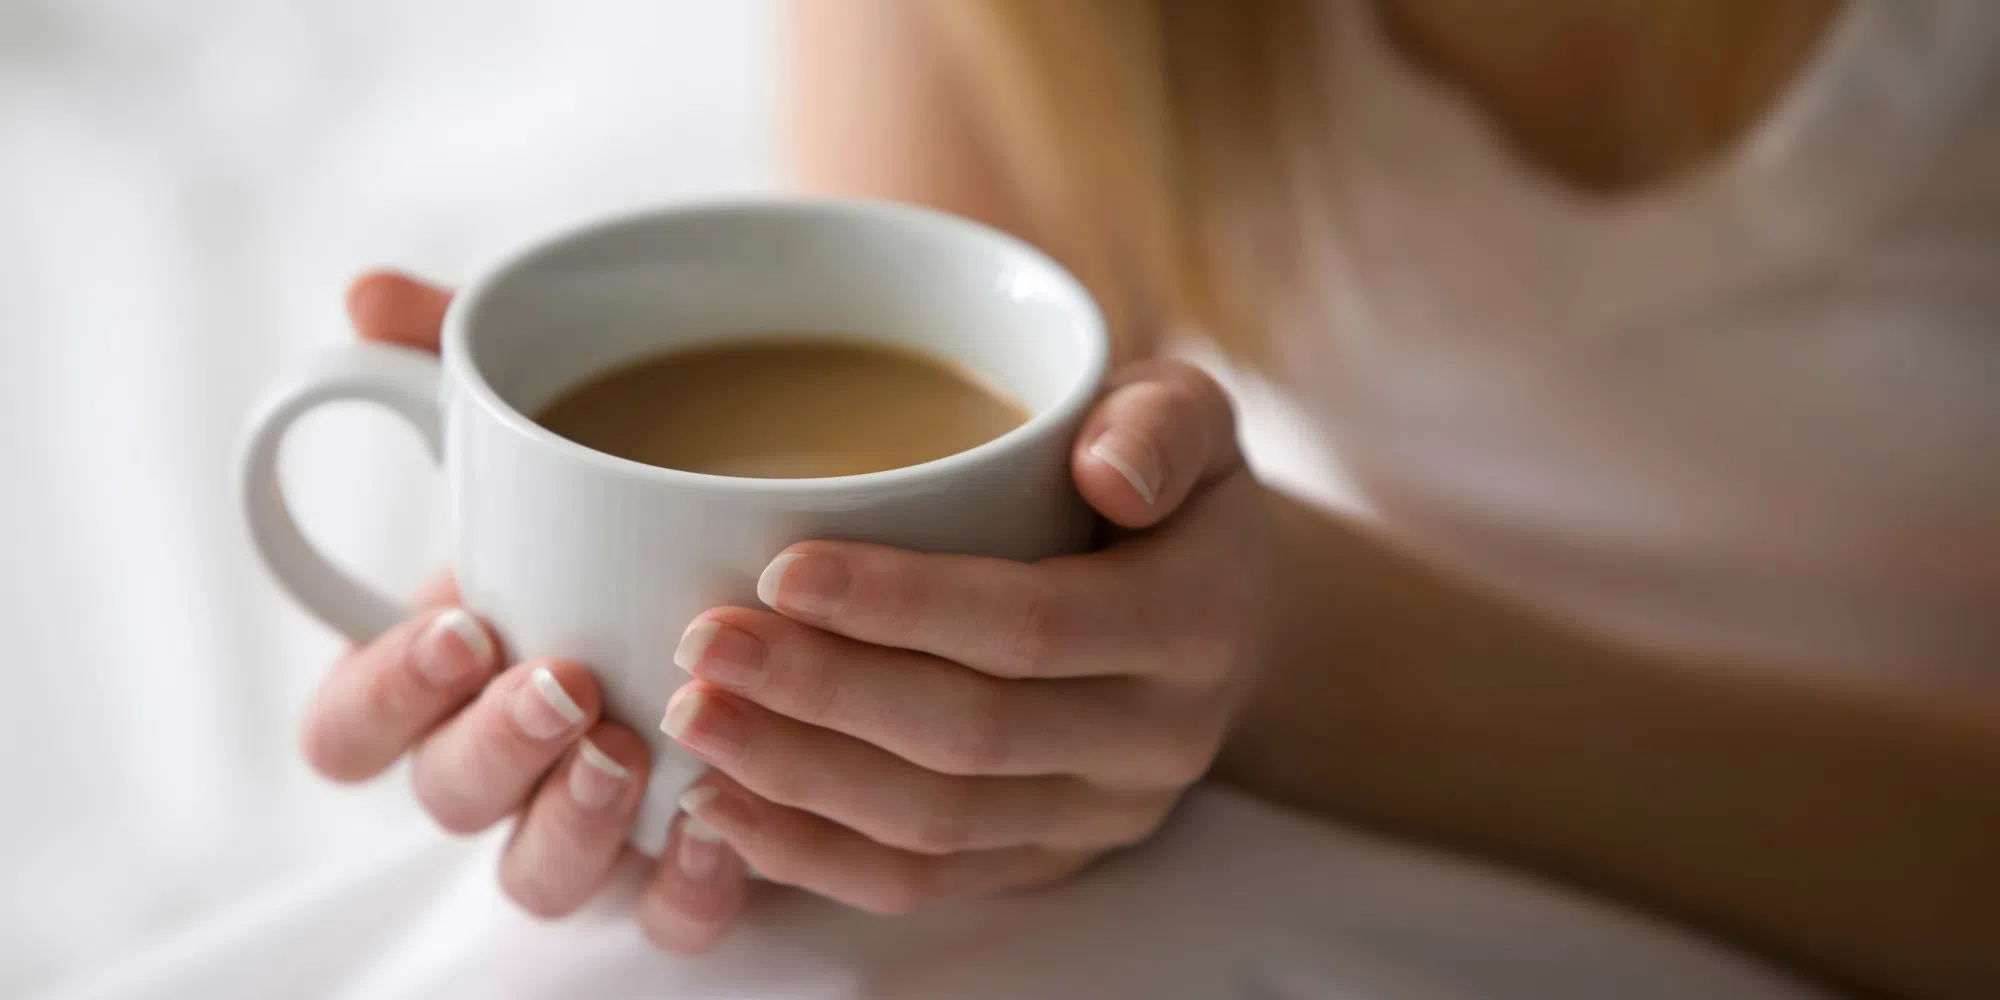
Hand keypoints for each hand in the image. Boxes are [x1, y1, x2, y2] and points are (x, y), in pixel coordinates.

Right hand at [297, 273, 739, 931]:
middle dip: (492, 751)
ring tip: (628, 753)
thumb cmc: (621, 482)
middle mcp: (501, 759)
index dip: (384, 693)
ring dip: (570, 828)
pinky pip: (664, 919)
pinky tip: (721, 823)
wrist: (769, 523)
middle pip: (442, 802)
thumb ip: (454, 364)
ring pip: (539, 878)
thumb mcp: (547, 414)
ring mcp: (588, 823)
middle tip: (562, 681)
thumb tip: (364, 296)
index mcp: (437, 671)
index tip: (464, 619)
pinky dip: (685, 888)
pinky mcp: (680, 862)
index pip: (348, 727)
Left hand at [646, 358, 1262, 948]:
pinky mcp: (1048, 861)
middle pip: (972, 737)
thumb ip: (1159, 423)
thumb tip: (1106, 471)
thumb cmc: (1170, 490)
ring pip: (938, 825)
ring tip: (694, 721)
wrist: (1221, 610)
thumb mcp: (1188, 418)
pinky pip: (925, 882)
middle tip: (705, 645)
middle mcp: (1161, 739)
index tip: (783, 570)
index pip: (1036, 626)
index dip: (906, 606)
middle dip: (824, 696)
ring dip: (801, 780)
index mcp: (1200, 621)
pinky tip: (721, 808)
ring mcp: (1103, 816)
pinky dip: (813, 854)